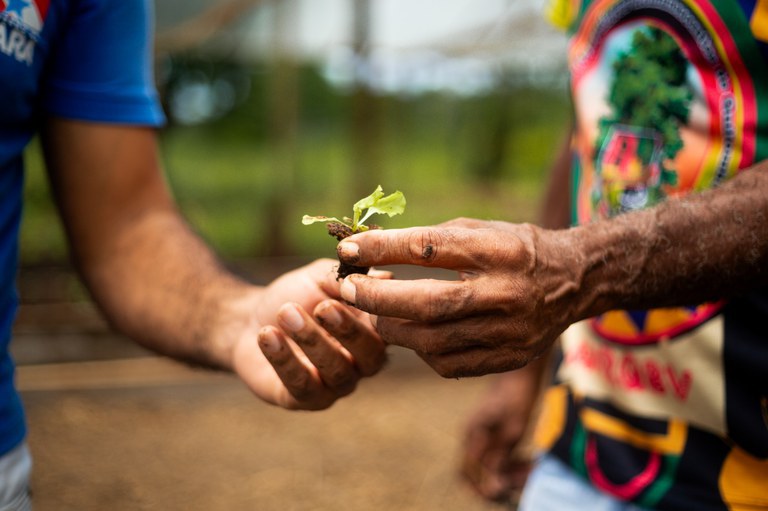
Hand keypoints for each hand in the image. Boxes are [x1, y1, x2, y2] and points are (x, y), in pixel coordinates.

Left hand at [232, 259, 386, 409]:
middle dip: (347, 331)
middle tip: (323, 307)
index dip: (380, 313)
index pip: (391, 328)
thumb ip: (346, 278)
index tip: (361, 293)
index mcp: (374, 331)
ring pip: (336, 372)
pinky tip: (268, 334)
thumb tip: (384, 276)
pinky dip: (284, 359)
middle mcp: (362, 363)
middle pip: (370, 356)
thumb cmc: (297, 296)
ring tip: (286, 312)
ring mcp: (335, 385)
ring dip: (311, 340)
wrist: (253, 318)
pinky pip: (301, 386)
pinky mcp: (303, 400)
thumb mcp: (320, 277)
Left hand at [336, 218, 577, 376]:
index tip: (348, 249)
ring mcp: (510, 331)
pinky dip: (420, 349)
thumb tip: (369, 247)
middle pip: (428, 303)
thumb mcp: (479, 229)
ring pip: (433, 341)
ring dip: (392, 328)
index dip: (383, 249)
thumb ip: (430, 240)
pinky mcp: (508, 358)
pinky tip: (412, 333)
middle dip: (377, 299)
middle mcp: (506, 292)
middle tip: (347, 290)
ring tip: (375, 315)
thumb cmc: (515, 248)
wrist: (574, 281)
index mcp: (498, 250)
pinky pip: (448, 363)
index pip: (429, 249)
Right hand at [461, 361, 544, 503]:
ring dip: (510, 475)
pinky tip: (530, 464)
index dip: (483, 486)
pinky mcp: (494, 438)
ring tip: (532, 471)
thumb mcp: (514, 428)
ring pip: (491, 469)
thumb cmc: (519, 395)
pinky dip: (513, 467)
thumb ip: (500, 456)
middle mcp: (472, 437)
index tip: (504, 490)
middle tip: (523, 483)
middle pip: (476, 474)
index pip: (468, 472)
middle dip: (498, 484)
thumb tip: (492, 485)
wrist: (522, 372)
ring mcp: (482, 438)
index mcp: (472, 434)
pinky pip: (500, 461)